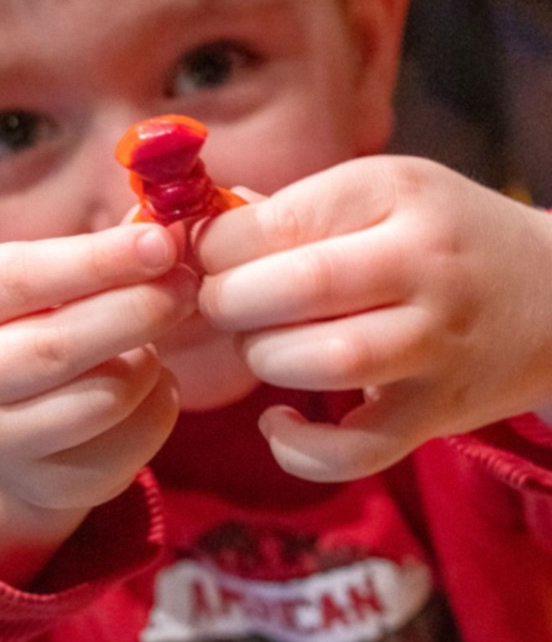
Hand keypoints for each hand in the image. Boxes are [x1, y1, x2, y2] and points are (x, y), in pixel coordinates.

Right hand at [0, 224, 197, 580]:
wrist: (7, 424)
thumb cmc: (36, 325)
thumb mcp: (46, 283)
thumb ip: (97, 258)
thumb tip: (167, 234)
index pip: (21, 277)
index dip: (99, 259)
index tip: (162, 241)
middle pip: (61, 345)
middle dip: (139, 308)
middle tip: (187, 283)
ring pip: (104, 397)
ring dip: (150, 361)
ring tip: (156, 338)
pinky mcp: (49, 485)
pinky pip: (131, 441)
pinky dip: (158, 403)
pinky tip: (148, 386)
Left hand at [196, 155, 551, 481]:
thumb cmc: (445, 236)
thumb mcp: (384, 192)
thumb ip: (296, 210)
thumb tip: (197, 231)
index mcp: (393, 192)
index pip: (275, 222)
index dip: (213, 250)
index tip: (197, 262)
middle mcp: (421, 263)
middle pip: (296, 287)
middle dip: (229, 303)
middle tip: (219, 306)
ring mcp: (434, 342)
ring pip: (324, 362)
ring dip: (264, 360)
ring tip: (261, 348)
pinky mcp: (438, 411)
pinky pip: (358, 449)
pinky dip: (301, 448)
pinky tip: (278, 422)